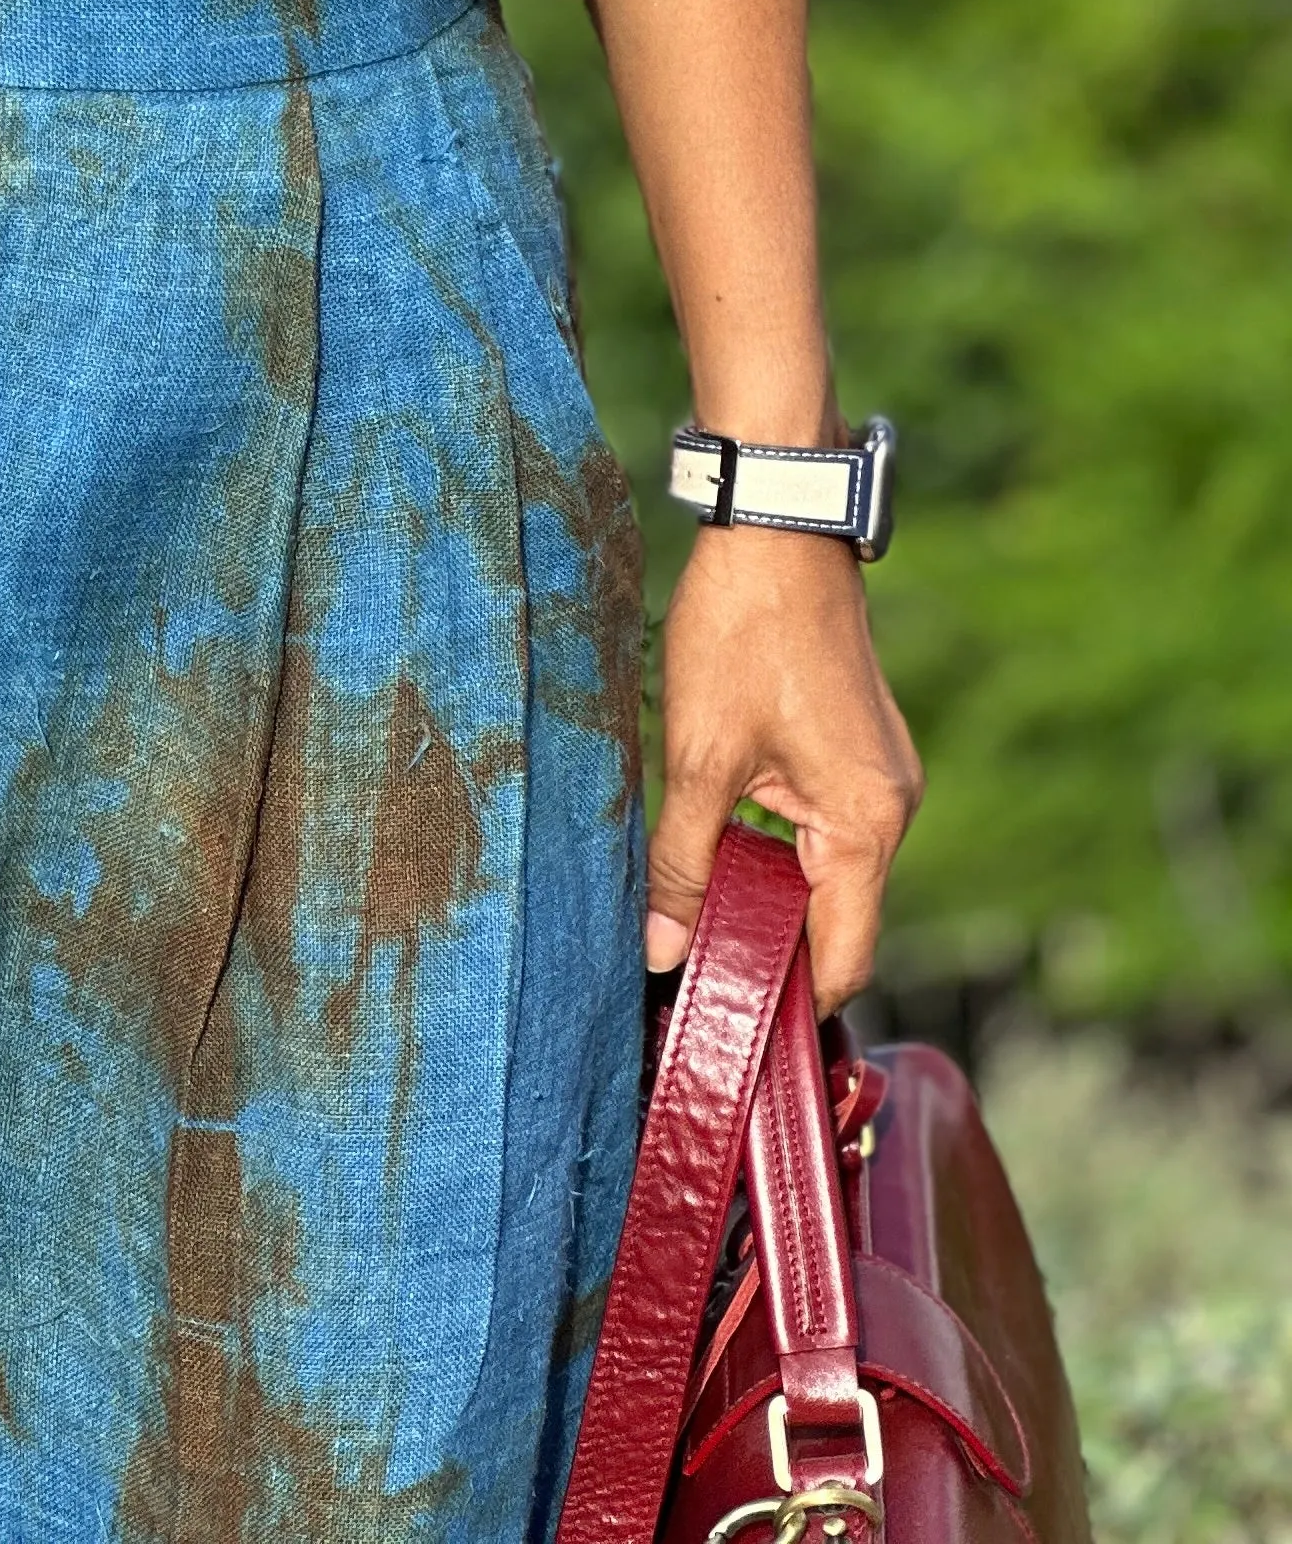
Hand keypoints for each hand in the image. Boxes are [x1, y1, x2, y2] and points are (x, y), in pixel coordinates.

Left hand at [646, 530, 922, 1010]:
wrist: (775, 527)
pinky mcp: (859, 747)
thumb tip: (659, 949)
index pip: (844, 955)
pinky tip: (723, 849)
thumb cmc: (741, 634)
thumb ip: (682, 862)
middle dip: (773, 948)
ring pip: (828, 870)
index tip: (728, 1022)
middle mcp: (892, 807)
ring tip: (698, 918)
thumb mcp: (698, 757)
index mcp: (867, 824)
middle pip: (838, 917)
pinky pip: (827, 826)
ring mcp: (882, 775)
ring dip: (772, 893)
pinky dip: (782, 848)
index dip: (790, 998)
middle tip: (695, 974)